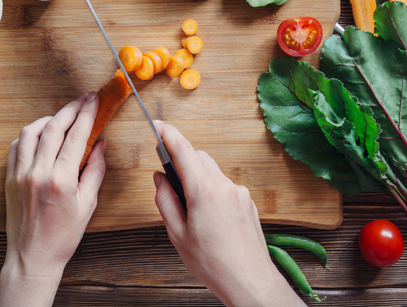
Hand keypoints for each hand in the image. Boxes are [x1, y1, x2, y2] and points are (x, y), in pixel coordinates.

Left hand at [0, 92, 104, 306]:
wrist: (32, 257)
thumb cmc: (63, 236)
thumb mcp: (88, 204)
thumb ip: (95, 170)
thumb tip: (100, 143)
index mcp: (61, 180)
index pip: (75, 136)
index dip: (86, 114)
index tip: (94, 101)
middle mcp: (37, 173)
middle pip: (53, 127)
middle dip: (71, 109)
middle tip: (83, 100)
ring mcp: (20, 174)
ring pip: (31, 131)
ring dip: (48, 118)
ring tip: (63, 116)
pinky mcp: (8, 178)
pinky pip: (16, 146)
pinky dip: (29, 134)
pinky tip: (40, 134)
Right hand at [152, 121, 304, 306]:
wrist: (250, 281)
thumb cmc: (214, 264)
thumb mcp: (177, 234)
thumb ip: (165, 201)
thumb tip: (160, 179)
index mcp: (204, 192)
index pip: (183, 150)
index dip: (167, 134)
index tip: (157, 125)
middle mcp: (225, 186)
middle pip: (199, 158)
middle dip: (183, 163)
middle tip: (171, 184)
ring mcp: (239, 193)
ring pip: (213, 172)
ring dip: (199, 180)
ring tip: (192, 212)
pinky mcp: (248, 202)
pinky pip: (225, 187)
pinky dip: (213, 193)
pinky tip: (210, 219)